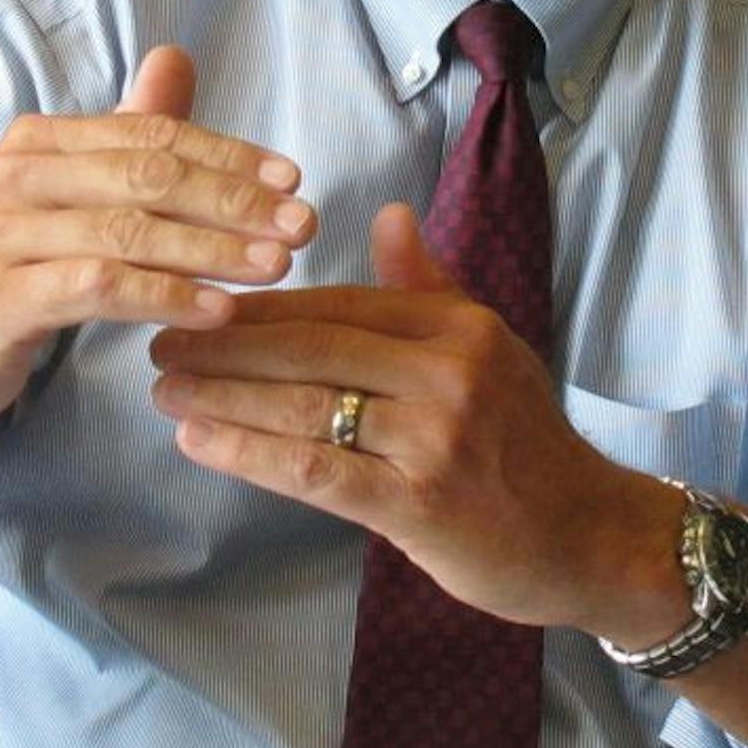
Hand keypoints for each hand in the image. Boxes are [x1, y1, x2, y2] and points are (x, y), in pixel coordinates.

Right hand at [0, 46, 316, 442]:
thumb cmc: (3, 274)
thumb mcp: (65, 200)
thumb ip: (124, 138)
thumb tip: (176, 58)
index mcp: (41, 143)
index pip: (153, 135)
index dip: (231, 154)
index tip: (295, 178)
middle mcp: (19, 176)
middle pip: (150, 175)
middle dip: (237, 199)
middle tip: (305, 224)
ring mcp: (3, 234)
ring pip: (130, 230)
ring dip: (215, 248)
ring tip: (278, 266)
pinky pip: (98, 288)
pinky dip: (165, 296)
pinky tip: (217, 310)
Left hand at [148, 203, 673, 633]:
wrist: (588, 535)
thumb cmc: (526, 442)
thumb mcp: (490, 347)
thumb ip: (429, 285)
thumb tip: (388, 213)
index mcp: (459, 327)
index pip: (341, 303)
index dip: (262, 304)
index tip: (199, 299)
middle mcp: (449, 373)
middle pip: (314, 348)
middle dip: (226, 344)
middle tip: (159, 340)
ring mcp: (434, 440)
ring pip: (307, 406)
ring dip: (223, 396)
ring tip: (165, 389)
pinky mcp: (419, 504)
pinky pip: (317, 470)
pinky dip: (250, 452)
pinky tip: (200, 442)